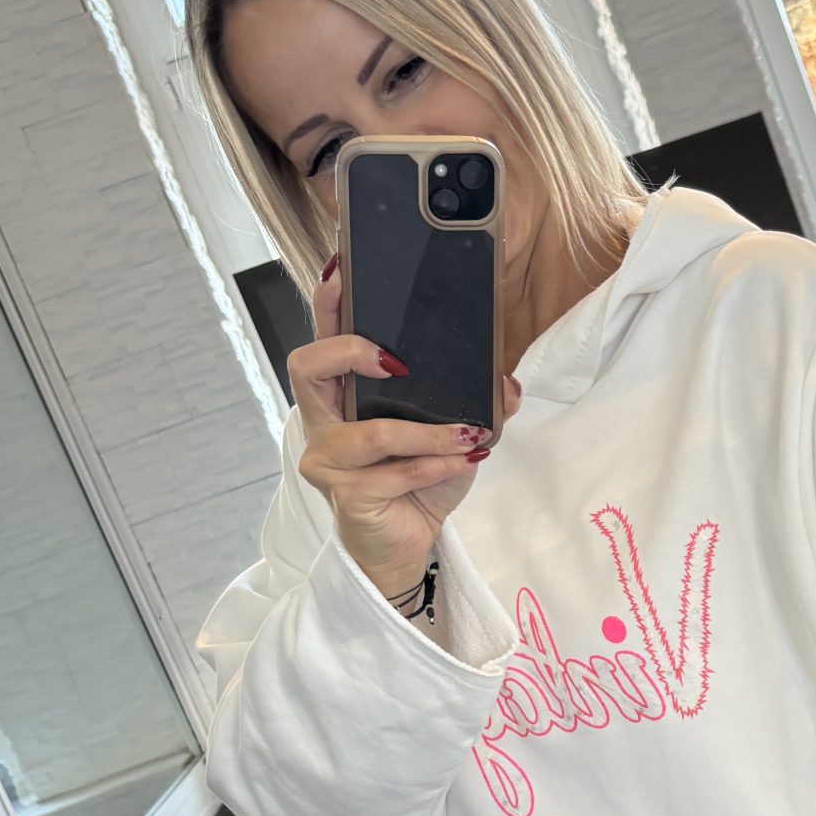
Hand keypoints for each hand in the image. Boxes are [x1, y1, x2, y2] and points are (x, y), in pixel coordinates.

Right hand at [291, 256, 522, 591]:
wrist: (407, 543)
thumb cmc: (417, 481)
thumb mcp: (452, 433)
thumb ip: (476, 400)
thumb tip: (508, 382)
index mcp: (341, 393)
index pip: (322, 337)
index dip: (325, 303)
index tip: (343, 271)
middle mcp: (323, 420)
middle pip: (306, 366)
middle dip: (349, 350)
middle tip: (394, 360)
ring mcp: (328, 460)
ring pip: (371, 433)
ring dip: (427, 434)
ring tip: (469, 434)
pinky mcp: (346, 496)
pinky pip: (396, 473)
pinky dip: (437, 465)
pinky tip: (466, 462)